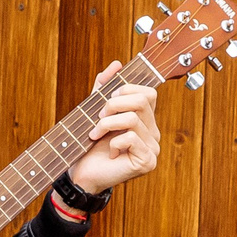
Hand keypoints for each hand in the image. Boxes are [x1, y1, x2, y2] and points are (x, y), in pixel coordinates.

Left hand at [66, 68, 159, 195]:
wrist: (83, 173)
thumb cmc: (90, 144)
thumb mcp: (95, 110)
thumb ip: (105, 87)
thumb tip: (116, 64)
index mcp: (146, 121)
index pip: (148, 93)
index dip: (126, 90)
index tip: (107, 100)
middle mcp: (154, 133)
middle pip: (141, 102)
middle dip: (113, 105)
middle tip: (98, 117)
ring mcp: (153, 149)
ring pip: (133, 119)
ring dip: (107, 123)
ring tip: (96, 134)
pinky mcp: (147, 162)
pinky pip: (131, 138)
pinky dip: (114, 142)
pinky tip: (111, 152)